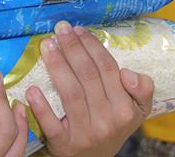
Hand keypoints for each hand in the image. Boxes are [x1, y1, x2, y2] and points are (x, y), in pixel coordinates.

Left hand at [25, 22, 153, 156]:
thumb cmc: (111, 125)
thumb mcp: (135, 110)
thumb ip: (142, 90)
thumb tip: (128, 72)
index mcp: (126, 109)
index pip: (107, 69)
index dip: (92, 46)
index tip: (78, 29)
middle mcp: (108, 120)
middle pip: (88, 76)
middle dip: (72, 48)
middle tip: (60, 29)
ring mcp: (85, 133)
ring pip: (70, 93)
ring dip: (57, 65)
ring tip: (47, 45)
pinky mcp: (64, 144)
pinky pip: (51, 124)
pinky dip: (41, 107)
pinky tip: (32, 89)